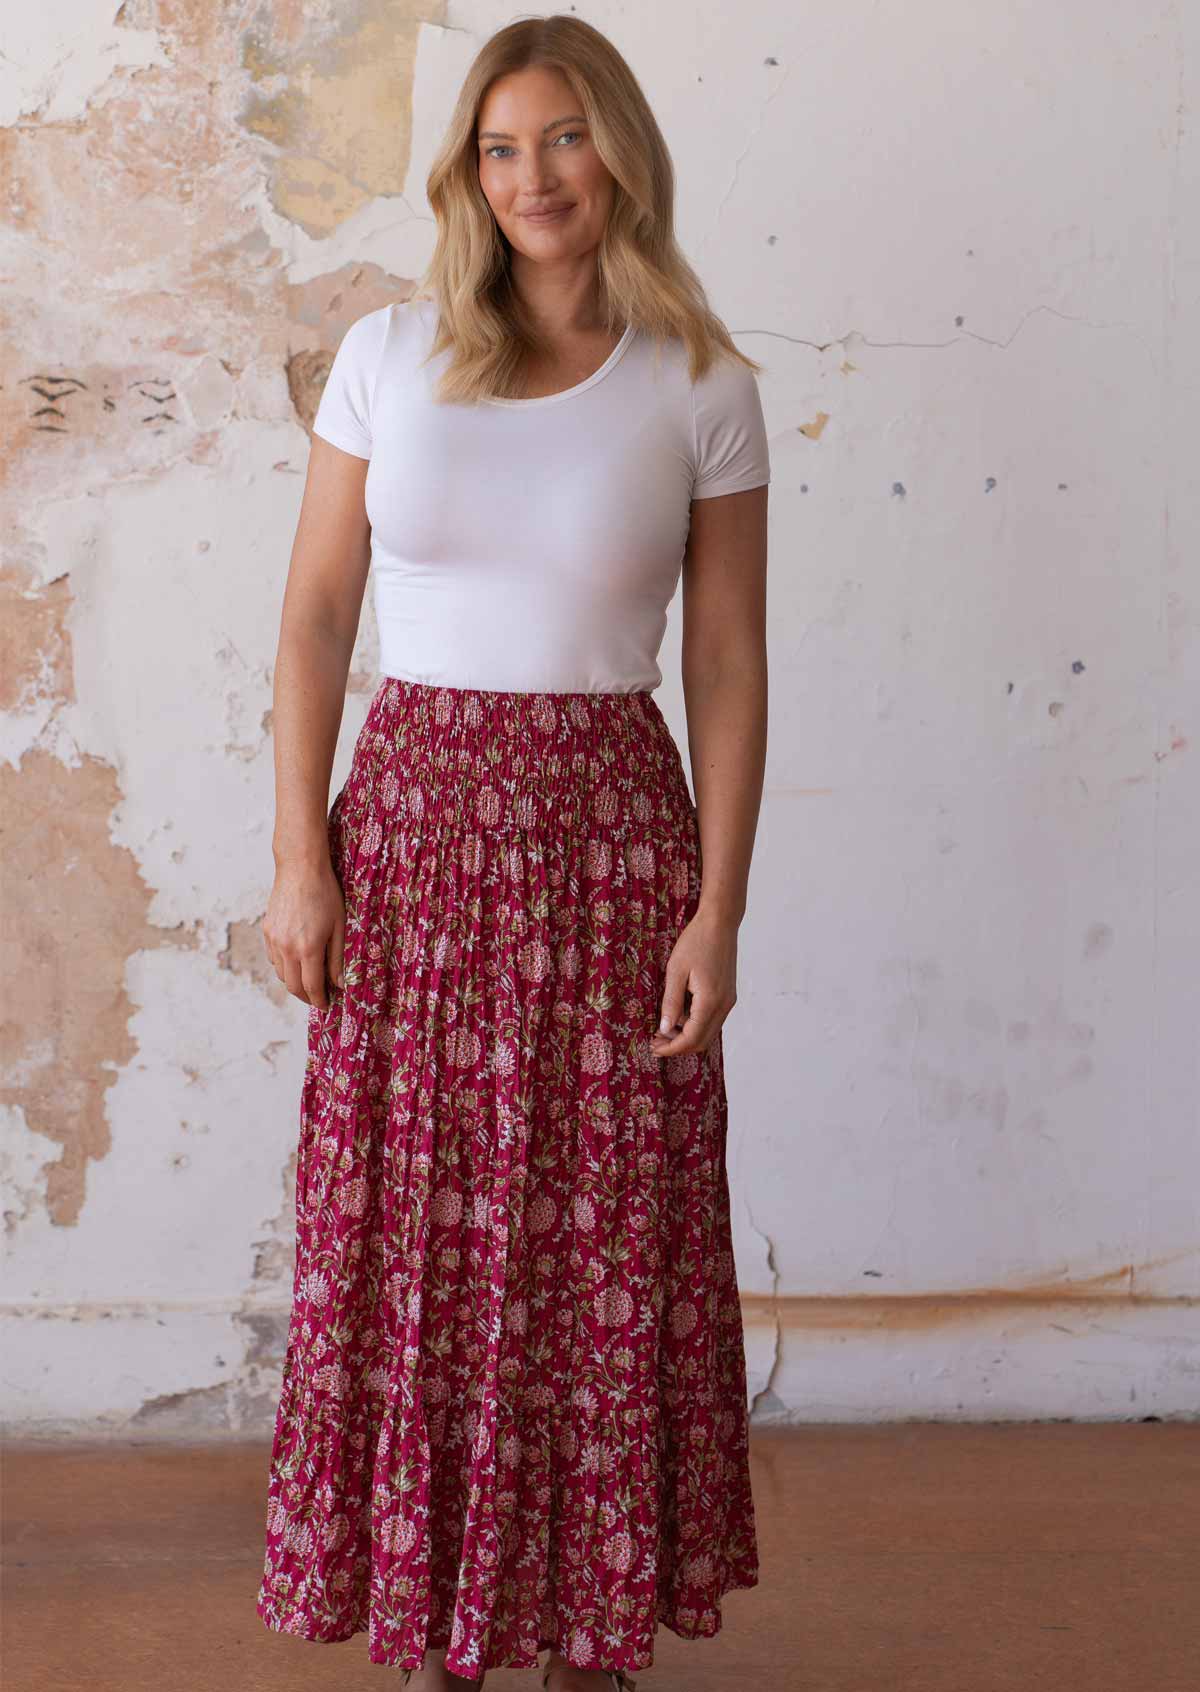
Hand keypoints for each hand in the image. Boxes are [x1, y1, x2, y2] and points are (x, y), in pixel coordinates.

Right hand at [263, 855, 345, 1008]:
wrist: (300, 868)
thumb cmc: (326, 894)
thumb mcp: (339, 927)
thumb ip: (337, 958)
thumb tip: (338, 984)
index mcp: (308, 948)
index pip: (312, 987)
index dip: (320, 1000)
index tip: (326, 1006)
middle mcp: (287, 948)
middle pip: (293, 986)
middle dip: (306, 997)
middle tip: (318, 998)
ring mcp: (274, 940)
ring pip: (281, 974)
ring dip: (294, 982)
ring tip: (309, 980)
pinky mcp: (267, 931)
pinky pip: (274, 959)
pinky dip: (284, 967)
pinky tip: (296, 962)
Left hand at [650, 906, 738, 1056]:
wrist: (720, 922)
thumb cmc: (696, 941)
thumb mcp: (676, 970)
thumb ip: (671, 1002)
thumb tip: (665, 1029)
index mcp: (710, 1001)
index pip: (691, 1038)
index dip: (671, 1048)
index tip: (654, 1048)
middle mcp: (724, 1005)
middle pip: (702, 1042)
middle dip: (678, 1046)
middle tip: (656, 1041)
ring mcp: (728, 1001)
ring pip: (708, 1032)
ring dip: (687, 1036)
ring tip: (664, 1029)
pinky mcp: (728, 995)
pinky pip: (712, 1020)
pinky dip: (695, 1024)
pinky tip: (679, 1014)